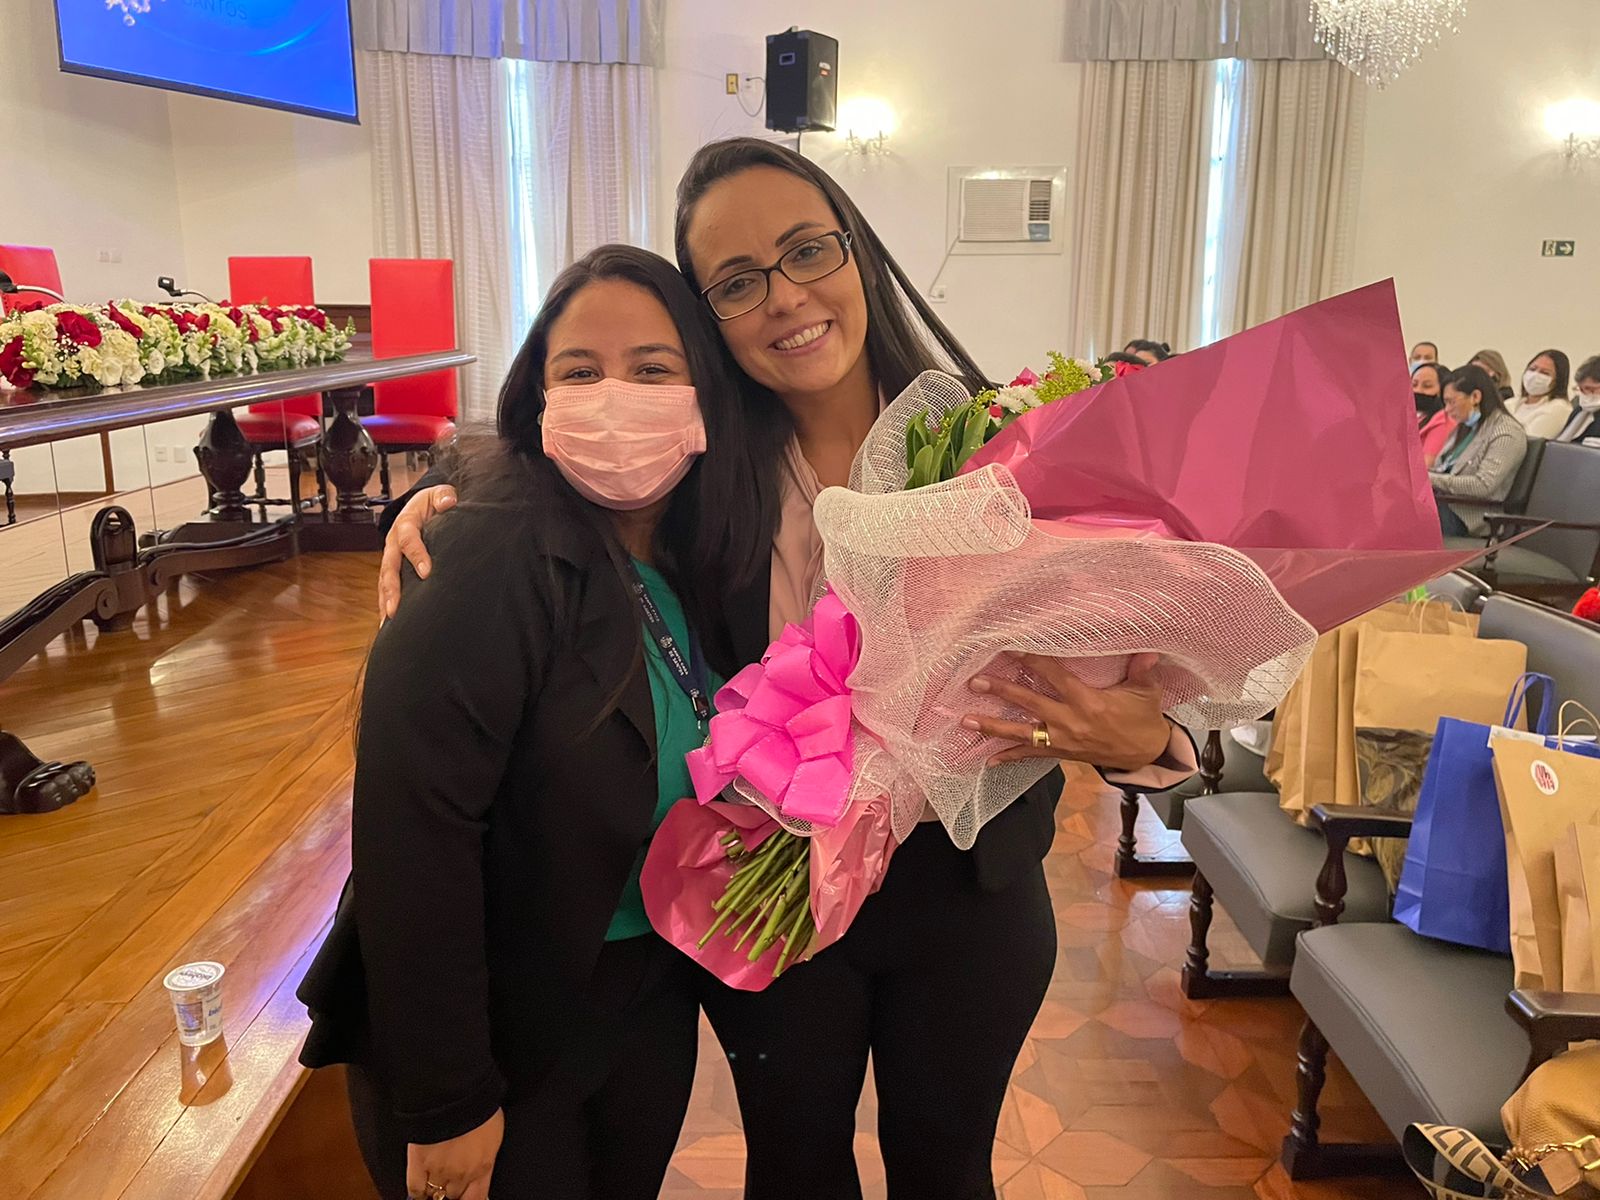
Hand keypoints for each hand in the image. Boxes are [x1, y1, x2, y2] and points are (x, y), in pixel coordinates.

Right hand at [379, 484, 456, 618]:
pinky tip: (390, 623)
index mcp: (406, 522)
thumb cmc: (436, 502)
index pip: (409, 538)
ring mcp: (392, 557)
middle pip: (389, 566)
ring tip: (389, 621)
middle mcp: (394, 542)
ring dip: (386, 601)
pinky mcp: (394, 569)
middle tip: (396, 608)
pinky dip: (387, 605)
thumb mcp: (440, 493)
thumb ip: (445, 495)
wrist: (424, 506)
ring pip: (384, 581)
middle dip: (392, 588)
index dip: (416, 554)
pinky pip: (387, 588)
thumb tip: (449, 501)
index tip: (427, 572)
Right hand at [406, 1108, 502, 1199]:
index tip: (465, 1196)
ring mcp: (439, 1171)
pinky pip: (416, 1189)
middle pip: (455, 1196)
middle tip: (449, 1182)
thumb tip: (483, 1165)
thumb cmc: (478, 1107)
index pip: (477, 1198)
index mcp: (483, 1166)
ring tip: (435, 1181)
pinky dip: (418, 1191)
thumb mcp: (493, 1134)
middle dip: (453, 1190)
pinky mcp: (419, 1164)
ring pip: (436, 1194)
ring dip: (436, 1190)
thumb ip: (486, 1155)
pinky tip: (420, 1187)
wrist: (457, 1093)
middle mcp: (462, 1174)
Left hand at [960, 652, 1169, 771]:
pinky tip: (987, 760)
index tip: (1011, 648)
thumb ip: (1142, 670)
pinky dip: (1009, 757)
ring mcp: (1063, 741)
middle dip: (1001, 692)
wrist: (1147, 755)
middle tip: (975, 682)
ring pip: (1022, 734)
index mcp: (1089, 703)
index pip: (1055, 677)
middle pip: (1030, 703)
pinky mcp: (1061, 753)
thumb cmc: (1144, 718)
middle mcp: (1070, 722)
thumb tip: (1148, 649)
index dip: (1033, 661)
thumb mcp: (1146, 692)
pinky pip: (1031, 755)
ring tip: (966, 721)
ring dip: (993, 727)